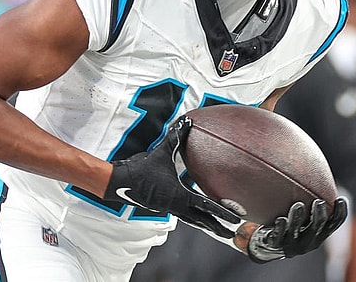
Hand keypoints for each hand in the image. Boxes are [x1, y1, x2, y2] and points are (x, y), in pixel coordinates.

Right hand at [103, 115, 239, 237]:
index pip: (207, 206)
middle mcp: (177, 206)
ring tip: (218, 229)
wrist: (120, 182)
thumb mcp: (161, 152)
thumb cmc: (141, 170)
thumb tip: (187, 122)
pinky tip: (196, 215)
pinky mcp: (163, 206)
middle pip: (202, 221)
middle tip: (231, 234)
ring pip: (193, 220)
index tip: (235, 219)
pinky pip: (184, 215)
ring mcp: (170, 208)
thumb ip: (176, 137)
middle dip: (218, 227)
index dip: (223, 212)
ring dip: (206, 224)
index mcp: (180, 196)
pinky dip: (194, 217)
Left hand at [246, 197, 348, 262]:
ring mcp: (292, 245)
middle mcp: (308, 240)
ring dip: (298, 219)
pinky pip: (277, 238)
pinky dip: (280, 229)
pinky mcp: (275, 245)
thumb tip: (314, 164)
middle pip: (317, 229)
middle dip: (319, 216)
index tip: (340, 199)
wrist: (268, 242)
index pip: (334, 224)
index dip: (340, 213)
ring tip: (298, 205)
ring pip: (297, 232)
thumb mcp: (302, 208)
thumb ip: (310, 195)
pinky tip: (280, 219)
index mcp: (319, 232)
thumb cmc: (289, 219)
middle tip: (318, 202)